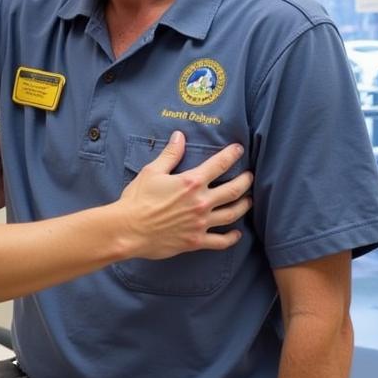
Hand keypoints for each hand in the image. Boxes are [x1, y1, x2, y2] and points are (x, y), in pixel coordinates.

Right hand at [117, 131, 251, 260]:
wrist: (128, 230)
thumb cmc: (137, 199)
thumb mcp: (152, 172)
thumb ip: (170, 154)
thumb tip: (180, 136)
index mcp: (191, 182)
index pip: (219, 164)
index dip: (232, 155)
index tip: (239, 150)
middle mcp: (201, 202)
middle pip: (234, 190)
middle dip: (245, 181)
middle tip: (249, 176)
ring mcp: (200, 223)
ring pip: (232, 214)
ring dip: (243, 206)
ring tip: (248, 200)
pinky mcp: (196, 241)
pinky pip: (220, 241)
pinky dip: (231, 237)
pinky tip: (236, 233)